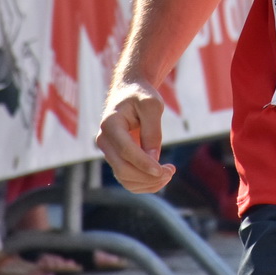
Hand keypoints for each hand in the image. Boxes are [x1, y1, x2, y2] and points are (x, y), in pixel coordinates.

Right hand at [95, 77, 174, 192]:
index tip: (164, 170)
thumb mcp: (152, 105)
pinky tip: (160, 176)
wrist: (128, 92)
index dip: (144, 163)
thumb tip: (154, 159)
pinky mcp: (115, 158)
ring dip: (147, 183)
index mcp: (110, 124)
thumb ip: (152, 131)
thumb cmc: (141, 95)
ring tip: (168, 174)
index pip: (126, 151)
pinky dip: (143, 183)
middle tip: (171, 171)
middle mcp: (104, 140)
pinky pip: (127, 178)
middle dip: (149, 176)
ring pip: (124, 178)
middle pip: (123, 169)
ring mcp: (108, 151)